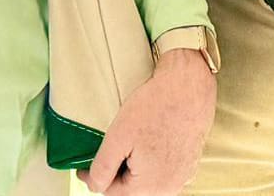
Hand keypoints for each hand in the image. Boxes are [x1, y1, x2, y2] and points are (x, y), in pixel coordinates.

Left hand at [82, 49, 214, 195]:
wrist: (189, 87)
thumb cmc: (156, 107)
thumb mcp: (118, 137)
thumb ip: (102, 168)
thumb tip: (94, 185)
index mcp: (150, 186)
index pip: (113, 193)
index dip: (94, 179)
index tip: (84, 168)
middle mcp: (170, 187)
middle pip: (131, 190)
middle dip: (116, 173)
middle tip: (108, 151)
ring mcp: (182, 176)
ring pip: (147, 182)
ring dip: (133, 169)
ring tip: (128, 145)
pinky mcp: (189, 164)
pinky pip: (163, 171)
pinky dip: (150, 162)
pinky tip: (147, 142)